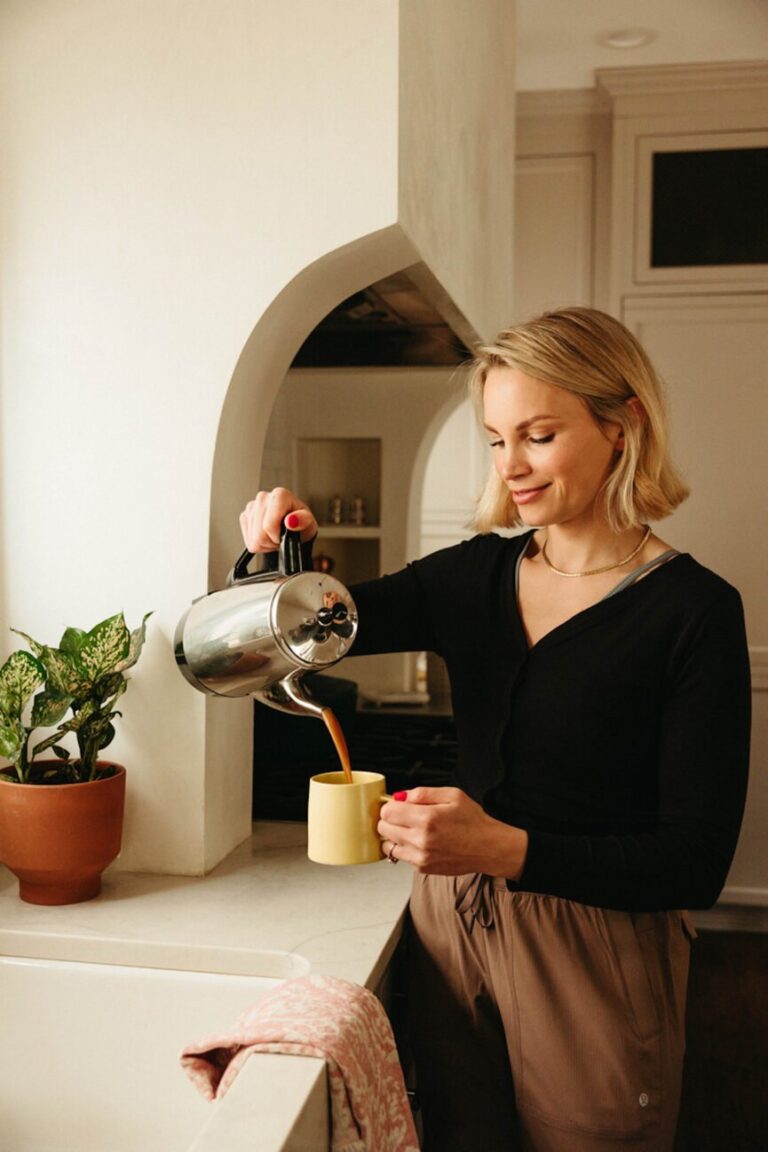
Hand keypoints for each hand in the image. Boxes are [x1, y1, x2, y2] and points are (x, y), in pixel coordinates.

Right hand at [239, 488, 317, 552]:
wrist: (293, 526)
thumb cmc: (301, 523)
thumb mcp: (309, 523)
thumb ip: (303, 520)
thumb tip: (291, 521)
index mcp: (280, 495)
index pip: (269, 526)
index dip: (277, 536)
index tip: (285, 535)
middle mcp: (263, 497)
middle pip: (259, 534)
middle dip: (271, 541)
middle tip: (281, 537)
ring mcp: (252, 506)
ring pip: (253, 539)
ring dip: (265, 543)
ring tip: (275, 536)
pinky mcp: (245, 515)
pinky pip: (248, 539)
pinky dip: (258, 542)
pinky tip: (267, 535)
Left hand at [378, 787, 527, 877]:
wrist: (488, 848)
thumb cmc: (473, 821)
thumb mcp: (452, 795)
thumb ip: (423, 793)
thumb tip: (400, 796)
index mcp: (427, 818)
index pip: (387, 812)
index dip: (390, 806)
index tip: (398, 805)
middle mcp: (421, 839)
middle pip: (384, 828)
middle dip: (390, 820)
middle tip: (403, 816)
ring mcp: (420, 857)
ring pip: (388, 845)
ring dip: (394, 836)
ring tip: (410, 829)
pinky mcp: (423, 868)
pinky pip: (401, 856)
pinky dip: (405, 848)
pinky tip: (419, 841)